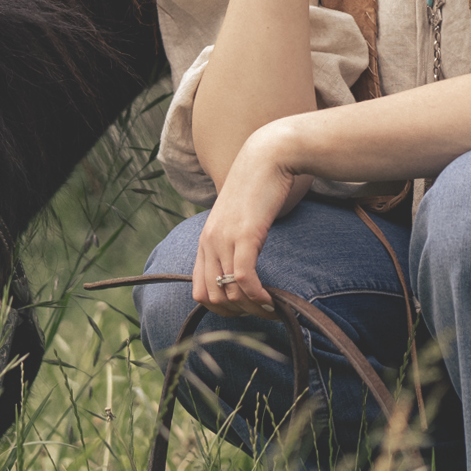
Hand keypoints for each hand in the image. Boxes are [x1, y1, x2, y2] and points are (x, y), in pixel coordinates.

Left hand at [188, 120, 313, 313]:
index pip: (198, 292)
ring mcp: (224, 239)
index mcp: (205, 240)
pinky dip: (257, 296)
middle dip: (237, 313)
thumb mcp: (239, 219)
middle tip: (259, 311)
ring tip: (269, 308)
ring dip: (250, 308)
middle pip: (211, 298)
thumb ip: (235, 241)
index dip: (221, 309)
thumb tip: (244, 268)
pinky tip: (271, 300)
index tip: (244, 309)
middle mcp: (209, 242)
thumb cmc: (259, 188)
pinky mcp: (244, 235)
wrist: (269, 157)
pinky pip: (244, 278)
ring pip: (228, 292)